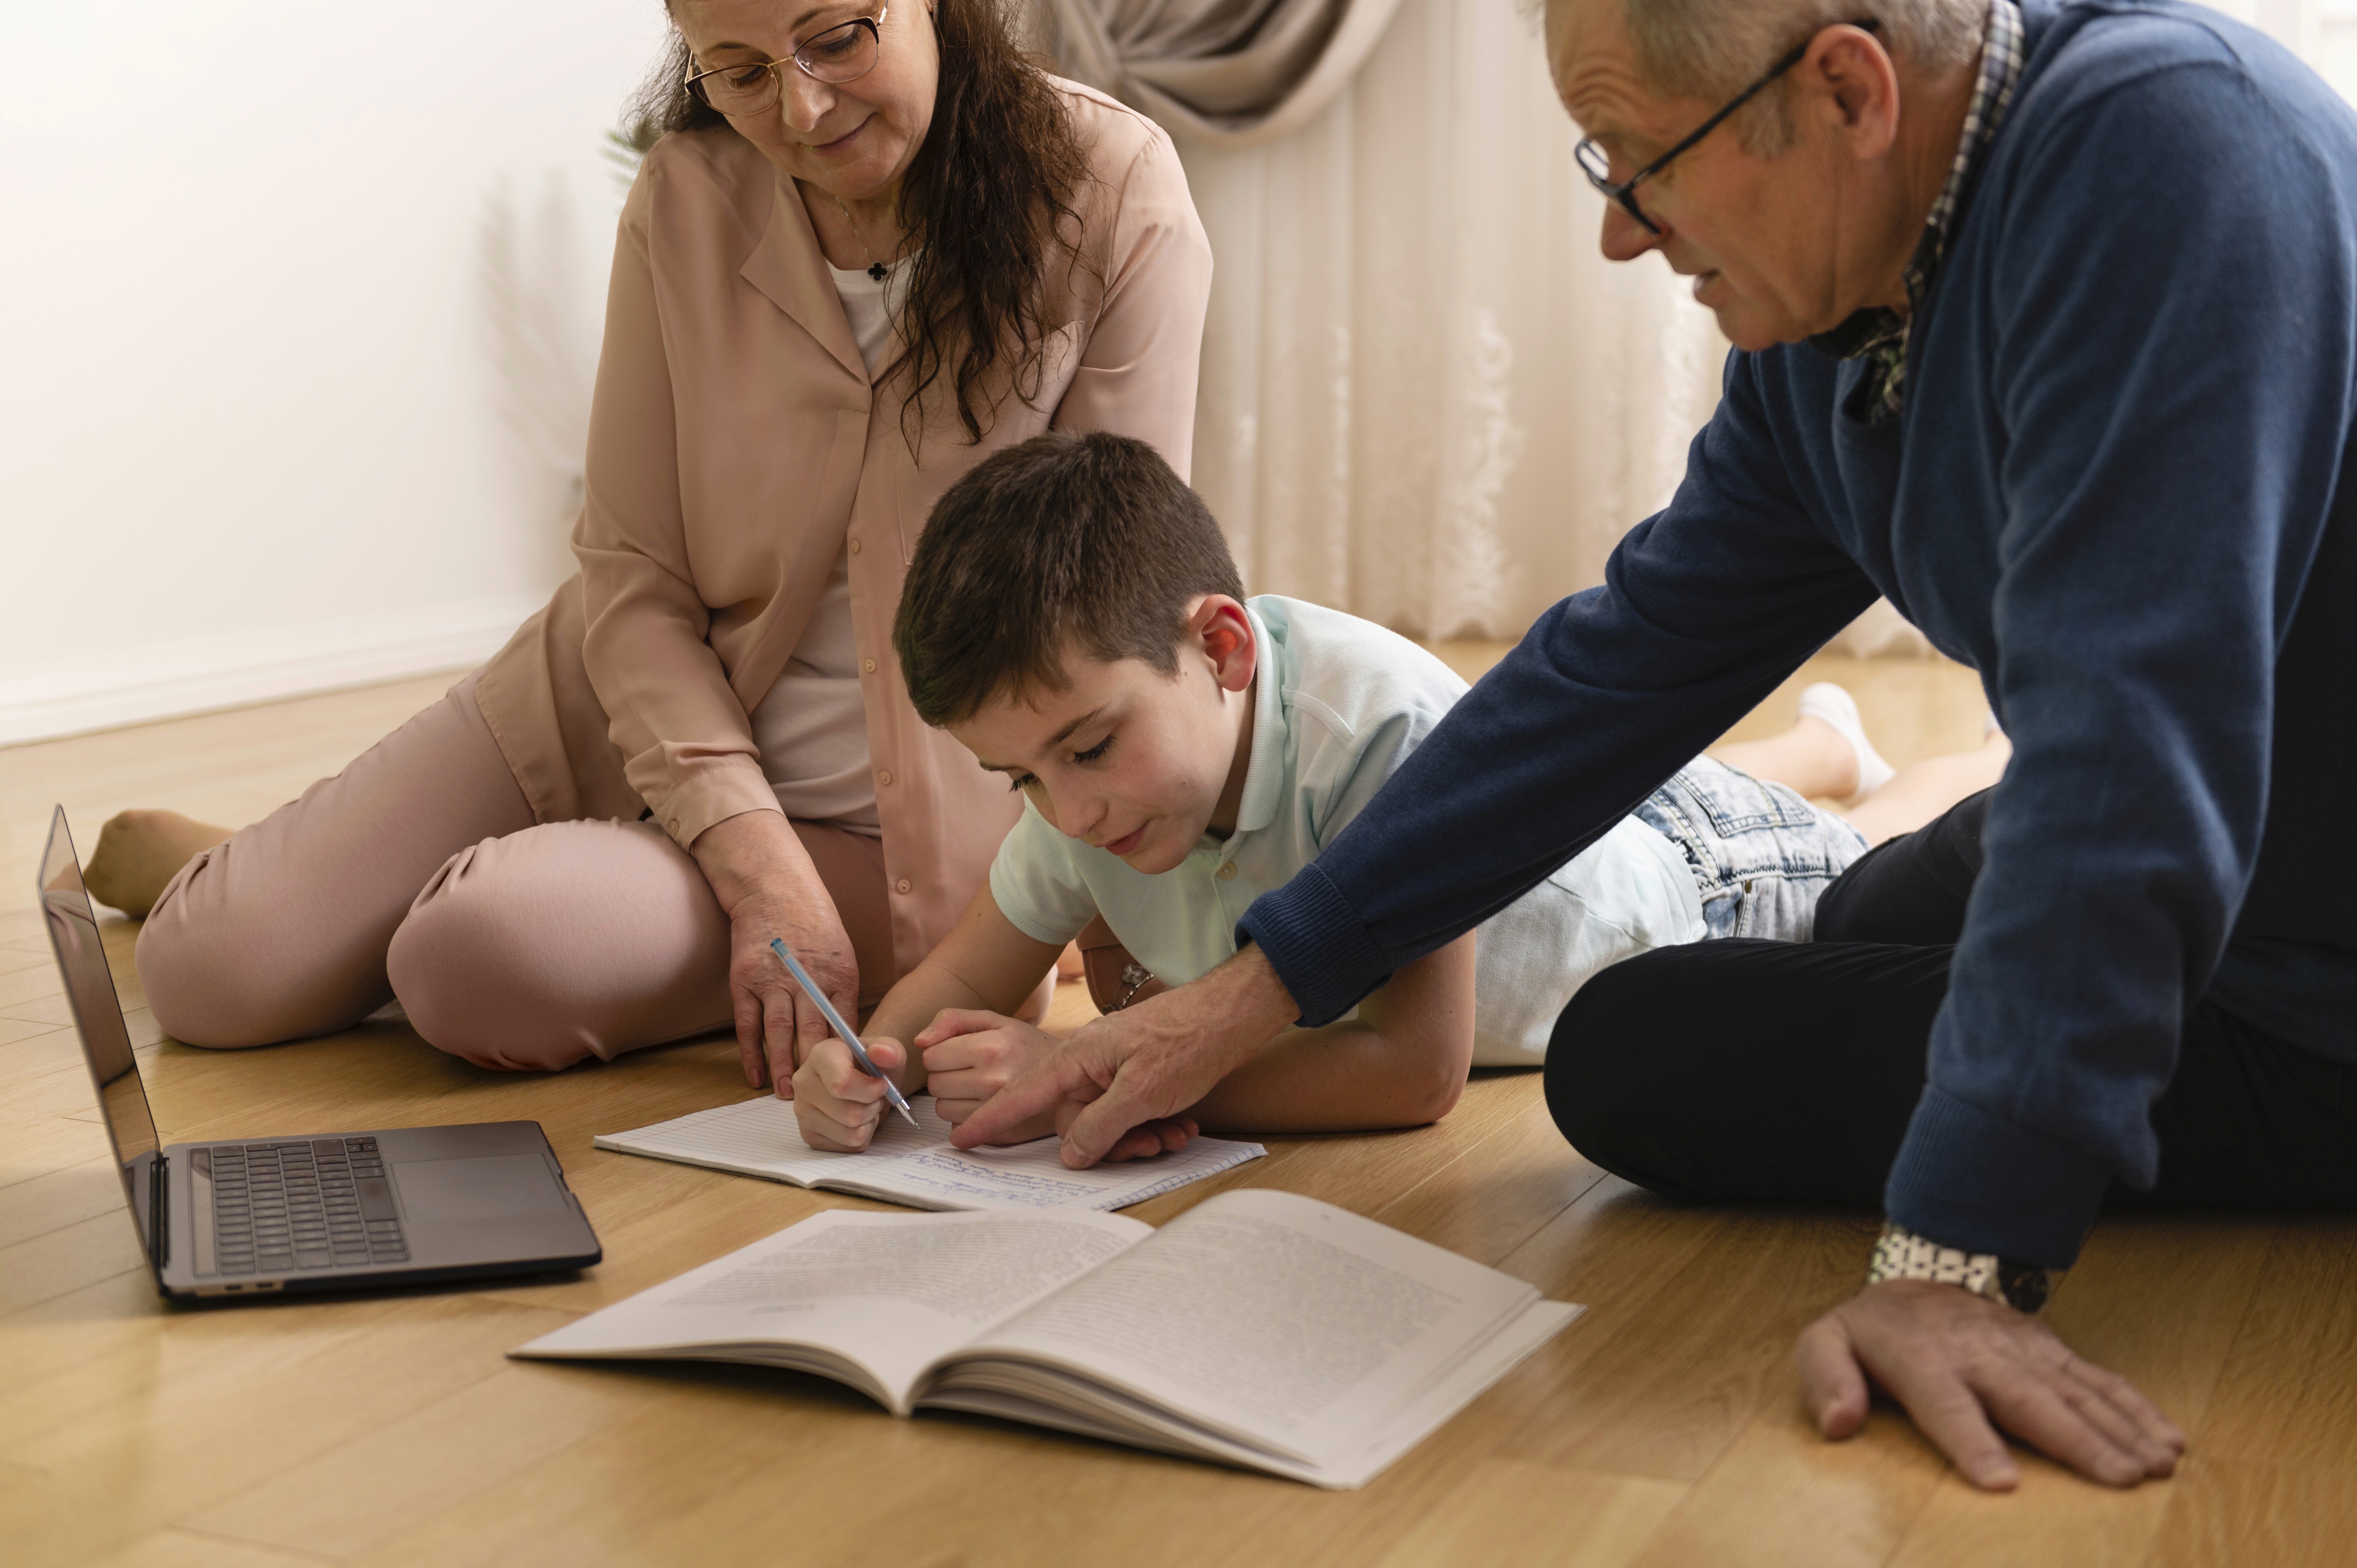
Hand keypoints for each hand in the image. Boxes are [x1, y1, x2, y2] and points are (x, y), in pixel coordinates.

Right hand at [689, 812, 859, 1096]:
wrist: (775, 890)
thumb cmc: (815, 925)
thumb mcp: (843, 955)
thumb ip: (843, 995)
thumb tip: (850, 1039)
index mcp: (838, 974)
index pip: (846, 1023)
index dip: (850, 1054)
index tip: (856, 1080)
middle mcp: (806, 978)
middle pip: (813, 1031)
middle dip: (818, 1068)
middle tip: (822, 1098)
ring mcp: (771, 980)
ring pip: (779, 1032)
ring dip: (783, 1066)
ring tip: (788, 1095)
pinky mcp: (744, 981)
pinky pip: (747, 1024)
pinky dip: (751, 1053)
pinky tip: (755, 1075)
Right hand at [792, 1037, 908, 1151]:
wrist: (860, 1081)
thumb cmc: (871, 1065)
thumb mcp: (886, 1051)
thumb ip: (888, 1049)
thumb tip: (883, 1053)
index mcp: (820, 1056)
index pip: (841, 1084)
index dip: (870, 1090)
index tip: (882, 1084)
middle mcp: (804, 1083)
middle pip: (851, 1114)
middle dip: (873, 1106)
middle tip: (875, 1096)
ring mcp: (803, 1112)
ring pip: (851, 1134)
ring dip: (869, 1122)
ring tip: (865, 1105)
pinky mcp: (809, 1135)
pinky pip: (849, 1146)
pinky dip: (863, 1135)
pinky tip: (856, 1120)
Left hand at [917, 1009, 1057, 1132]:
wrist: (1071, 1081)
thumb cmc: (1028, 1047)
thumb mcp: (995, 1021)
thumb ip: (953, 1020)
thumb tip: (920, 1042)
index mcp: (990, 1048)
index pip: (931, 1057)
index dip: (942, 1053)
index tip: (963, 1052)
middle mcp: (994, 1081)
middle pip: (934, 1085)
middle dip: (947, 1076)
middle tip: (973, 1070)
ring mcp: (999, 1112)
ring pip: (942, 1109)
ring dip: (954, 1099)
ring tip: (981, 1088)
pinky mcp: (1001, 1134)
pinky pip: (958, 1129)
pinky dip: (966, 1119)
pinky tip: (987, 1106)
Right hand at [922, 1009, 1197, 1154]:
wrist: (1231, 1013)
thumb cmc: (1187, 1043)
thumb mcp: (1141, 1094)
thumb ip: (1099, 1126)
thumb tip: (1070, 1155)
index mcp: (1077, 1058)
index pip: (1023, 1094)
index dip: (992, 1119)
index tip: (961, 1139)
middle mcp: (1088, 1061)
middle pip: (1073, 1118)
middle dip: (1108, 1143)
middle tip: (1148, 1146)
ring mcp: (1110, 1067)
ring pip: (1104, 1119)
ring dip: (1137, 1136)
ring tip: (1173, 1135)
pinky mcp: (1132, 1072)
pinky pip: (1127, 1110)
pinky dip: (1150, 1124)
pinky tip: (1180, 1126)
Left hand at [1796, 1279, 2184, 1488]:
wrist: (1915, 1268)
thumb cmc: (1871, 1328)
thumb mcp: (1824, 1343)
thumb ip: (1825, 1380)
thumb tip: (1838, 1423)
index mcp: (1922, 1360)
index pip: (1948, 1407)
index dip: (1972, 1443)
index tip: (2000, 1482)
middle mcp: (1980, 1354)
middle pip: (2031, 1402)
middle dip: (2077, 1441)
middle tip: (2120, 1479)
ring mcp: (2022, 1349)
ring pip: (2076, 1392)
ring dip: (2120, 1429)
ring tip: (2156, 1467)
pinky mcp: (2050, 1348)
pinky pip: (2098, 1378)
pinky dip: (2136, 1407)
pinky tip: (2168, 1438)